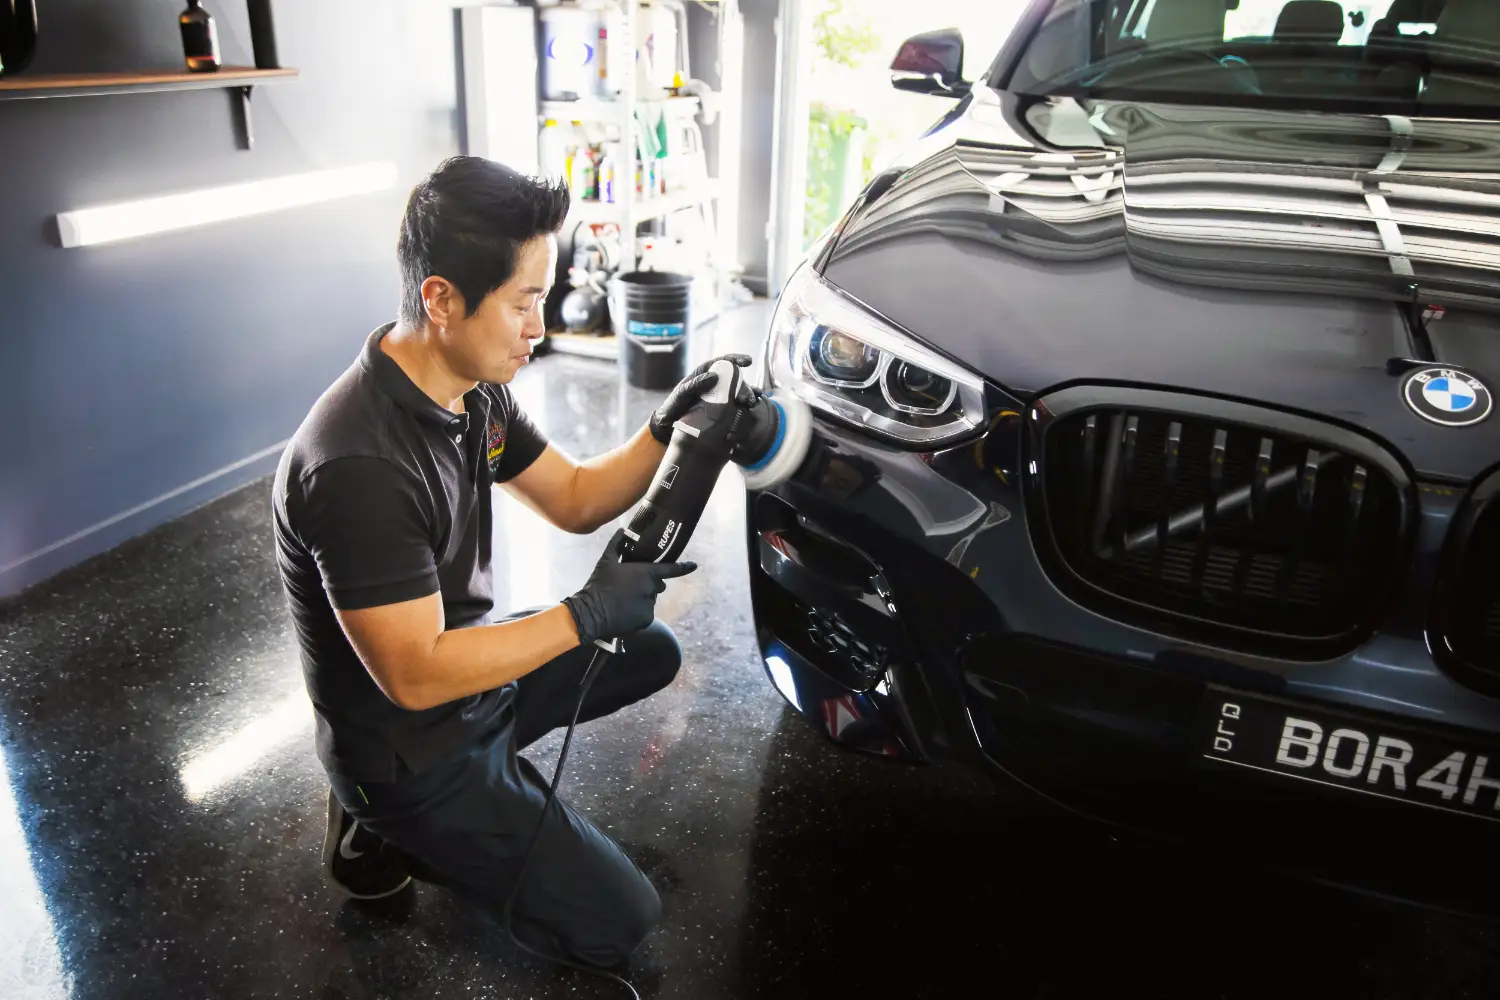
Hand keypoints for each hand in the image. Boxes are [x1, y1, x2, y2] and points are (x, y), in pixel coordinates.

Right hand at [562, 530, 696, 644]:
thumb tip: (622, 530)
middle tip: (630, 587)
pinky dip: (638, 613)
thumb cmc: (599, 584)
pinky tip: (624, 611)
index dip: (684, 567)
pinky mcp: (646, 619)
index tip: (694, 565)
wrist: (592, 613)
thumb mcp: (606, 561)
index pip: (670, 569)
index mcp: (646, 573)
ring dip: (642, 599)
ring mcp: (650, 605)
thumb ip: (617, 544)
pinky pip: (646, 613)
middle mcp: (652, 589)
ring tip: (623, 600)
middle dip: (649, 585)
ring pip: (651, 600)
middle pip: (658, 585)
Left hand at [648, 354, 753, 443]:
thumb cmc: (674, 404)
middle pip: (735, 379)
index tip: (748, 362)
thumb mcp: (682, 393)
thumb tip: (714, 376)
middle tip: (748, 398)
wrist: (670, 422)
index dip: (737, 359)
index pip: (724, 361)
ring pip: (737, 392)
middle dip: (745, 387)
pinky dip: (744, 406)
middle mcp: (714, 382)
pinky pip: (735, 404)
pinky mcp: (721, 408)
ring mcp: (719, 395)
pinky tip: (750, 410)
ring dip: (747, 397)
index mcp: (705, 372)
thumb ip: (695, 384)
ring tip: (750, 405)